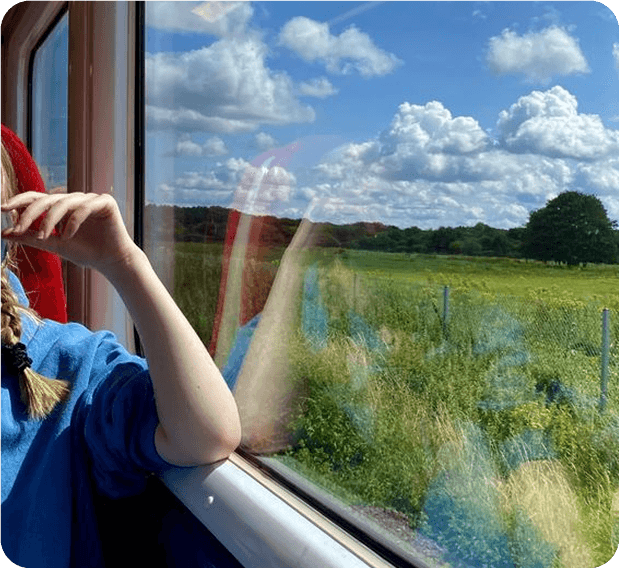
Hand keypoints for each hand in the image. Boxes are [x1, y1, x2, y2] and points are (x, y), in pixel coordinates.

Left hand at [0, 192, 140, 276]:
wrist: (112, 261)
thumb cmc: (85, 253)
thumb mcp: (53, 245)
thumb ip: (31, 237)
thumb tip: (4, 233)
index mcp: (62, 206)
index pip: (38, 198)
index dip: (20, 201)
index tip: (2, 209)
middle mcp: (75, 199)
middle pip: (47, 199)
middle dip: (31, 214)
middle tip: (19, 228)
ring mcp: (90, 199)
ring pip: (64, 202)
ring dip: (51, 220)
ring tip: (45, 237)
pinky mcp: (105, 202)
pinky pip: (84, 207)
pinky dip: (73, 221)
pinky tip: (69, 236)